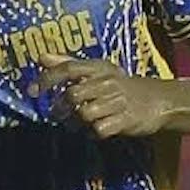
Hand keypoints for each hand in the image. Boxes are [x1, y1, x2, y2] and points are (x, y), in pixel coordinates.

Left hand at [27, 53, 169, 138]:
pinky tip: (96, 129)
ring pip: (84, 114)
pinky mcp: (126, 120)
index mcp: (99, 68)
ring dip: (76, 122)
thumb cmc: (120, 86)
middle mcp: (107, 82)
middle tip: (58, 114)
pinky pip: (99, 129)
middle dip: (61, 108)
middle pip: (73, 95)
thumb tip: (41, 57)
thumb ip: (68, 63)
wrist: (158, 100)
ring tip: (80, 122)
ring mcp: (117, 101)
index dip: (47, 78)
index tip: (31, 91)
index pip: (68, 69)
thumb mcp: (97, 70)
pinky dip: (92, 132)